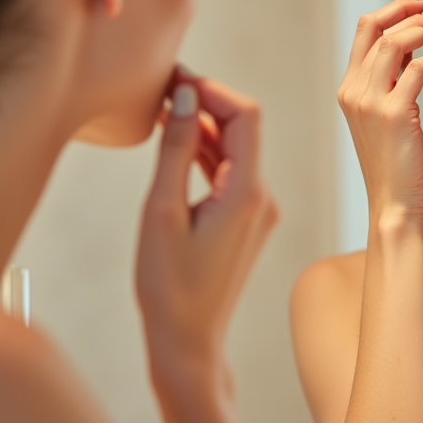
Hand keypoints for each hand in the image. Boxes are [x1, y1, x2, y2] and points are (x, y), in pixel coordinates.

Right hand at [136, 71, 277, 368]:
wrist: (188, 342)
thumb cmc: (168, 286)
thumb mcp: (161, 211)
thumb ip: (175, 149)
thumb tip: (183, 96)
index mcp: (248, 193)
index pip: (245, 116)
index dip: (212, 90)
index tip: (174, 80)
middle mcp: (261, 197)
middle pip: (242, 129)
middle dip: (204, 102)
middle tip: (162, 87)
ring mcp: (256, 209)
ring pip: (233, 149)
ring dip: (201, 126)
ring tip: (160, 108)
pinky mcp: (245, 220)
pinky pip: (228, 172)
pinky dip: (203, 152)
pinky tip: (173, 140)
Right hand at [337, 0, 422, 225]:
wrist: (396, 205)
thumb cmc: (399, 164)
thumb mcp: (388, 116)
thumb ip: (392, 82)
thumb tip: (413, 46)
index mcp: (349, 88)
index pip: (364, 29)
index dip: (393, 9)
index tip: (422, 4)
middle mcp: (353, 90)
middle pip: (373, 26)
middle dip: (406, 9)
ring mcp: (369, 102)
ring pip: (393, 42)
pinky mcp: (393, 115)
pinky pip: (416, 69)